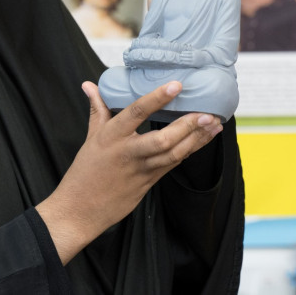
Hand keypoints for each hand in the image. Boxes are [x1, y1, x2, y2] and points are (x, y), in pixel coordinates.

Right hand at [36, 81, 221, 264]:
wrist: (81, 209)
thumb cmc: (85, 170)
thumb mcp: (90, 137)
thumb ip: (97, 109)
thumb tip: (89, 85)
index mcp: (112, 136)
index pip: (137, 112)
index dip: (157, 98)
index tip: (176, 85)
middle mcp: (129, 152)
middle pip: (163, 139)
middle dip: (188, 126)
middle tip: (207, 113)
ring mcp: (142, 170)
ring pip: (174, 154)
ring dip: (196, 140)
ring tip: (214, 125)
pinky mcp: (150, 183)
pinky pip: (173, 164)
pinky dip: (190, 151)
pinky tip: (202, 140)